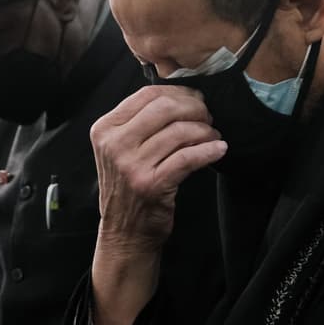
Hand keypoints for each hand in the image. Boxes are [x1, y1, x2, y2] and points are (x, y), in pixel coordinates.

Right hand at [90, 84, 224, 249]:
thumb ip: (139, 123)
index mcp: (105, 129)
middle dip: (194, 108)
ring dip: (205, 130)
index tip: (194, 99)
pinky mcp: (152, 184)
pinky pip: (188, 157)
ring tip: (213, 134)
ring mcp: (132, 165)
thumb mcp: (119, 150)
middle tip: (208, 116)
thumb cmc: (128, 187)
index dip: (178, 92)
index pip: (146, 95)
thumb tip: (179, 97)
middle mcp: (115, 145)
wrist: (124, 232)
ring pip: (179, 131)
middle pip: (164, 108)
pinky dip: (209, 150)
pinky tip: (218, 149)